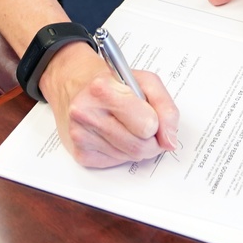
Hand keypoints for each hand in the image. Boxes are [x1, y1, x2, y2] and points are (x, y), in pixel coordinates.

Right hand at [39, 42, 179, 167]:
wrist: (72, 84)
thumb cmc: (110, 81)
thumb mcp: (143, 80)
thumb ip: (165, 106)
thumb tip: (170, 140)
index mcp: (103, 89)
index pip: (147, 125)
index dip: (156, 122)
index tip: (151, 113)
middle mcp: (87, 113)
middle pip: (140, 146)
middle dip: (151, 139)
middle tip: (146, 124)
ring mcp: (81, 136)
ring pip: (130, 157)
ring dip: (138, 145)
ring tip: (128, 125)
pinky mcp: (80, 154)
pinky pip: (116, 163)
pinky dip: (122, 151)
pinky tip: (114, 134)